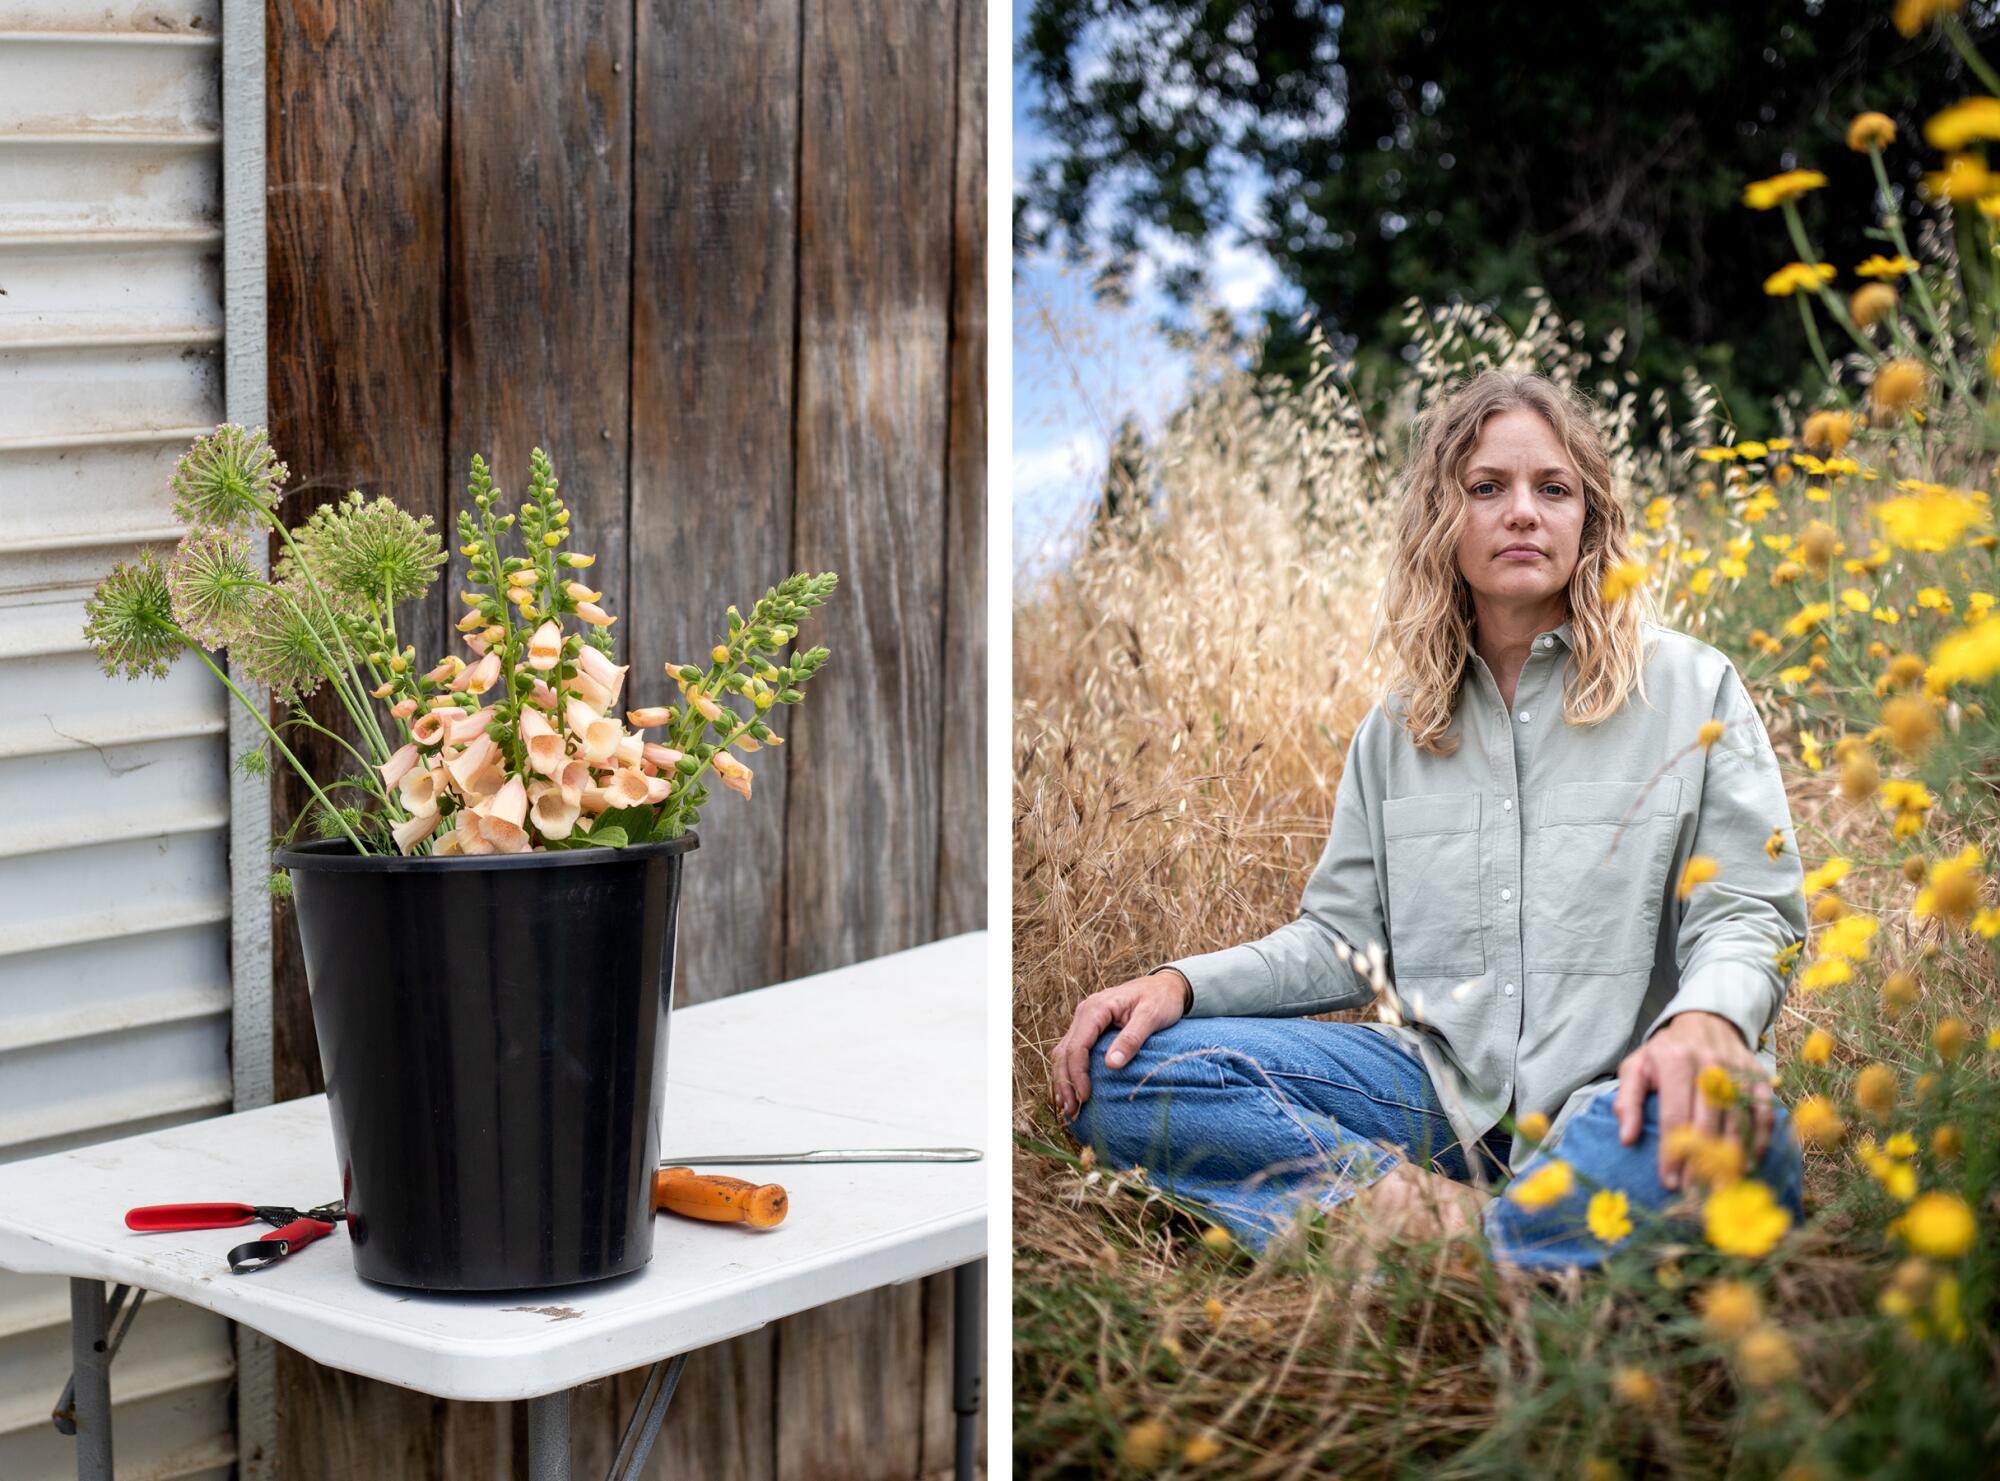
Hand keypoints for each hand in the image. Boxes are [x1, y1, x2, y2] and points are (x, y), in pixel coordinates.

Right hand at [1049, 969, 1188, 1121]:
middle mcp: (1084, 1012)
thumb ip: (1132, 1039)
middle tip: (1072, 1110)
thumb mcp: (1151, 1016)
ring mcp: (1084, 1020)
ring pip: (1063, 1052)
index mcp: (1096, 1008)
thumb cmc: (1161, 1000)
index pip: (1077, 1046)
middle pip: (1064, 1051)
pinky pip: (1072, 1051)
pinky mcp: (1089, 1028)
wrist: (1166, 986)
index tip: (1086, 1097)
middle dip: (1065, 1082)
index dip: (1078, 1074)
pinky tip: (1072, 1090)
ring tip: (1068, 1107)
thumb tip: (1111, 1065)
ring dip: (1063, 1079)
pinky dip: (1069, 1071)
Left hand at [1613, 1010, 1772, 1190]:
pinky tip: (1751, 1162)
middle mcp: (1709, 1065)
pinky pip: (1764, 1112)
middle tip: (1695, 1193)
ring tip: (1722, 1188)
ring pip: (1737, 1122)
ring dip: (1731, 1159)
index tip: (1668, 1182)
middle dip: (1701, 1163)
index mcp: (1674, 1062)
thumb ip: (1628, 1101)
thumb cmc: (1665, 1051)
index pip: (1674, 1117)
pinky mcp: (1758, 1076)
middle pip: (1707, 1124)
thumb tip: (1626, 1138)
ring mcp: (1737, 1071)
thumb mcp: (1636, 1067)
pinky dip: (1760, 1139)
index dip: (1672, 1153)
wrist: (1706, 1020)